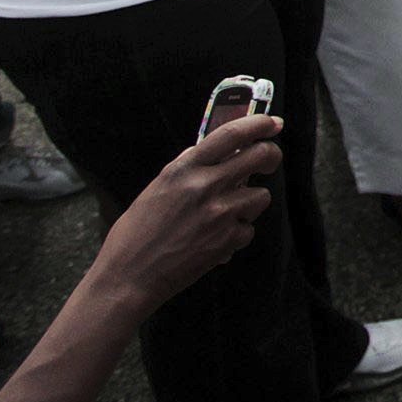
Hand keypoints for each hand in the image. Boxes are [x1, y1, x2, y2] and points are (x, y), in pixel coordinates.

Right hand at [89, 112, 281, 312]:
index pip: (232, 134)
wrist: (128, 278)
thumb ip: (186, 168)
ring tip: (225, 215)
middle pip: (261, 156)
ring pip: (261, 195)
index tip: (273, 123)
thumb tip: (212, 151)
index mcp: (183, 170)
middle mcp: (204, 186)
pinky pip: (248, 229)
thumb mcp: (157, 189)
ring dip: (249, 203)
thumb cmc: (136, 235)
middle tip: (269, 161)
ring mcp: (219, 213)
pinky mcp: (227, 240)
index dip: (259, 123)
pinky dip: (236, 234)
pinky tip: (215, 240)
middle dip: (271, 156)